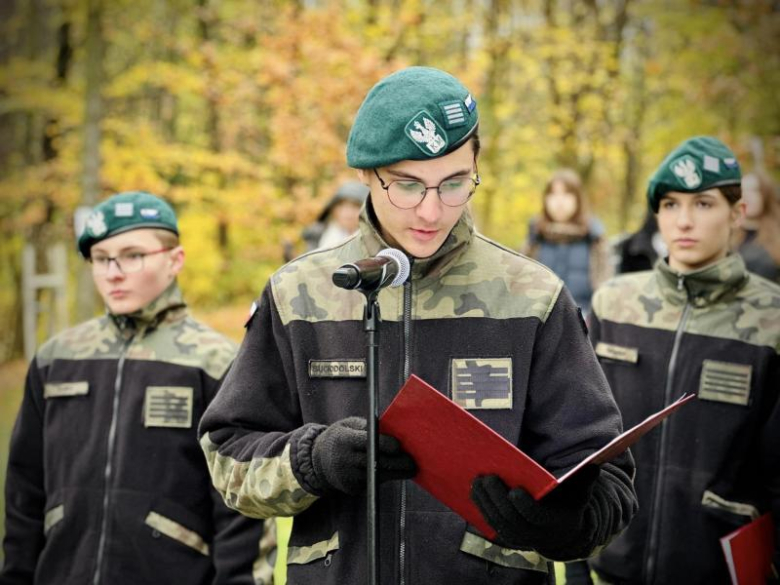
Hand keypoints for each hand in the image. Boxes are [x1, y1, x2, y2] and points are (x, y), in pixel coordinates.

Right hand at [311, 417, 416, 494]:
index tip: (400, 446)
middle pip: (376, 463)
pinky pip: (372, 485)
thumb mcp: (350, 425)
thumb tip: (393, 430)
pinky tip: (393, 474)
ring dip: (395, 474)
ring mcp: (348, 477)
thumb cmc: (342, 437)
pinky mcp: (352, 489)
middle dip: (398, 464)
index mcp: (345, 440)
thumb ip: (369, 427)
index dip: (385, 445)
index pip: (368, 442)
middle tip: (413, 463)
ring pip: (377, 477)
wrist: (318, 460)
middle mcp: (345, 460)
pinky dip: (384, 479)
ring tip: (410, 469)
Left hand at [470, 465, 600, 559]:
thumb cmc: (570, 502)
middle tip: (487, 477)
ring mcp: (520, 537)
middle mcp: (536, 535)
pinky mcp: (507, 535)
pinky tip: (475, 490)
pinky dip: (481, 507)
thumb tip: (594, 465)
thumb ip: (585, 478)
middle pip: (511, 519)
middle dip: (497, 498)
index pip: (536, 517)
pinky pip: (491, 523)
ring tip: (477, 480)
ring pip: (497, 522)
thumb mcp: (581, 491)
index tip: (515, 491)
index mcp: (554, 523)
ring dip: (484, 502)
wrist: (562, 528)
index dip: (524, 506)